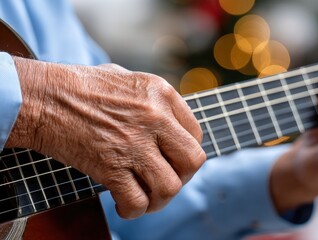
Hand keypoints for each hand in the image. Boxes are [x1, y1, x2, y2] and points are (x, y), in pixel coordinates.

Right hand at [6, 58, 205, 218]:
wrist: (43, 98)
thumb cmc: (82, 86)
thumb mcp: (127, 77)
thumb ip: (153, 97)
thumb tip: (169, 118)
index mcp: (162, 94)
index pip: (195, 134)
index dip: (185, 153)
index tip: (172, 160)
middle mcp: (155, 118)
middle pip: (193, 161)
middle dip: (184, 177)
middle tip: (166, 179)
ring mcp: (134, 143)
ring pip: (170, 187)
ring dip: (161, 199)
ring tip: (147, 197)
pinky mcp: (110, 166)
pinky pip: (137, 201)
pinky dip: (134, 210)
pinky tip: (124, 205)